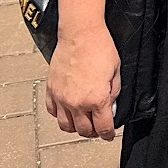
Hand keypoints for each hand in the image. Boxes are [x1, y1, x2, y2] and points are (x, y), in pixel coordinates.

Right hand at [45, 23, 120, 140]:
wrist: (80, 32)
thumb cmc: (99, 46)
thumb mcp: (116, 71)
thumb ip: (113, 93)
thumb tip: (110, 106)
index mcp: (96, 99)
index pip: (103, 128)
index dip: (108, 134)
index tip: (108, 135)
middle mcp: (77, 102)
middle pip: (84, 131)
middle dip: (93, 132)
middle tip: (98, 127)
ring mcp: (62, 97)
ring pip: (66, 126)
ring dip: (76, 127)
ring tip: (82, 120)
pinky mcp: (51, 89)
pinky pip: (53, 112)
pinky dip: (60, 115)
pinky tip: (67, 109)